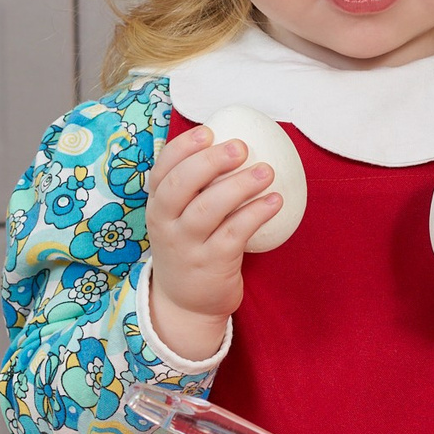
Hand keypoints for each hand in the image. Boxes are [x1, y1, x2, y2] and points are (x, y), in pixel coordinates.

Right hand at [144, 124, 281, 360]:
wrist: (187, 303)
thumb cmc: (191, 245)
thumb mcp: (180, 217)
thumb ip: (196, 186)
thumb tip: (232, 142)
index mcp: (158, 205)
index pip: (162, 169)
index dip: (183, 147)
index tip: (209, 131)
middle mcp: (166, 224)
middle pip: (180, 185)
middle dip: (210, 161)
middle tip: (241, 147)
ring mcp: (187, 245)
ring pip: (208, 208)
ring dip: (239, 186)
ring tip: (267, 172)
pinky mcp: (212, 263)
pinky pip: (235, 233)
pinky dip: (256, 214)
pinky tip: (275, 201)